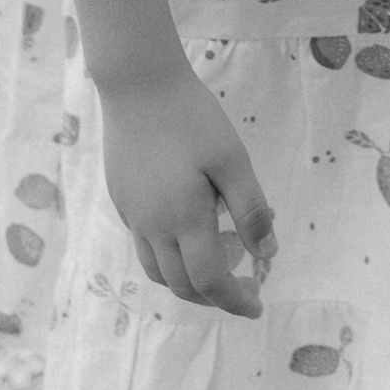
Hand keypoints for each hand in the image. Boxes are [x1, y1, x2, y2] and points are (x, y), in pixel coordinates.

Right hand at [101, 63, 274, 314]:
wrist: (138, 84)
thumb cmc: (192, 117)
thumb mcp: (232, 160)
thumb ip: (250, 210)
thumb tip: (267, 254)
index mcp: (183, 219)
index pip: (210, 281)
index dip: (235, 301)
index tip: (257, 306)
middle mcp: (152, 226)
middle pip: (181, 285)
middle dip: (214, 298)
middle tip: (242, 293)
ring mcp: (132, 215)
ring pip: (157, 272)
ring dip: (187, 284)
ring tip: (216, 275)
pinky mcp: (122, 200)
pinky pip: (144, 247)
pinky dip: (167, 261)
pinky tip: (186, 240)